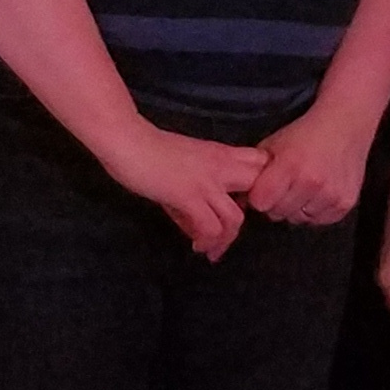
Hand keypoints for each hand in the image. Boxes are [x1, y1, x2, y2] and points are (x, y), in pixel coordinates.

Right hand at [94, 116, 265, 260]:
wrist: (127, 140)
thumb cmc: (149, 149)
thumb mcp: (183, 166)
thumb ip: (195, 194)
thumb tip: (197, 228)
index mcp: (222, 153)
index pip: (262, 163)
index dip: (262, 185)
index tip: (245, 205)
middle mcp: (221, 166)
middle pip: (259, 189)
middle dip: (252, 214)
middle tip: (231, 230)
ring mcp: (206, 182)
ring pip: (236, 218)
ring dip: (226, 239)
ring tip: (212, 249)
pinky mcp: (188, 196)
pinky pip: (210, 227)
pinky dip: (207, 242)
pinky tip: (197, 246)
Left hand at [246, 96, 372, 228]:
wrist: (345, 124)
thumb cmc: (304, 133)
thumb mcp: (273, 145)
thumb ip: (255, 171)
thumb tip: (240, 199)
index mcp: (290, 166)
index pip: (260, 203)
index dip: (260, 195)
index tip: (266, 186)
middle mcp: (311, 183)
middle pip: (278, 213)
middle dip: (277, 203)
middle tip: (286, 186)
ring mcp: (331, 195)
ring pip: (299, 219)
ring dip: (297, 208)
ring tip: (303, 188)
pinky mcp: (345, 203)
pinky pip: (319, 220)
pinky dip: (316, 211)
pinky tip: (319, 193)